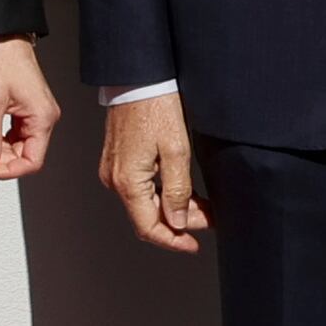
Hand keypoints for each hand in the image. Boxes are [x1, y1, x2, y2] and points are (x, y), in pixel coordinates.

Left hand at [0, 37, 57, 180]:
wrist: (3, 38)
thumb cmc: (1, 61)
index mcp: (42, 118)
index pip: (32, 161)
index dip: (8, 170)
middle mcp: (44, 118)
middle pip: (23, 155)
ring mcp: (36, 114)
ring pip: (17, 145)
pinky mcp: (27, 109)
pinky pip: (14, 134)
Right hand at [101, 91, 209, 252]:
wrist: (139, 79)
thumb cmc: (156, 108)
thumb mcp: (176, 150)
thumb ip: (177, 190)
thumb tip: (176, 222)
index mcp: (127, 182)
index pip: (149, 227)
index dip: (173, 241)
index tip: (194, 246)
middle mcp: (115, 180)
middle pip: (149, 216)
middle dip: (180, 223)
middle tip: (210, 219)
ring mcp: (115, 171)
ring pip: (147, 202)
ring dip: (174, 208)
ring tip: (204, 206)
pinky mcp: (120, 161)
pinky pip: (142, 188)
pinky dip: (163, 194)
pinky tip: (184, 192)